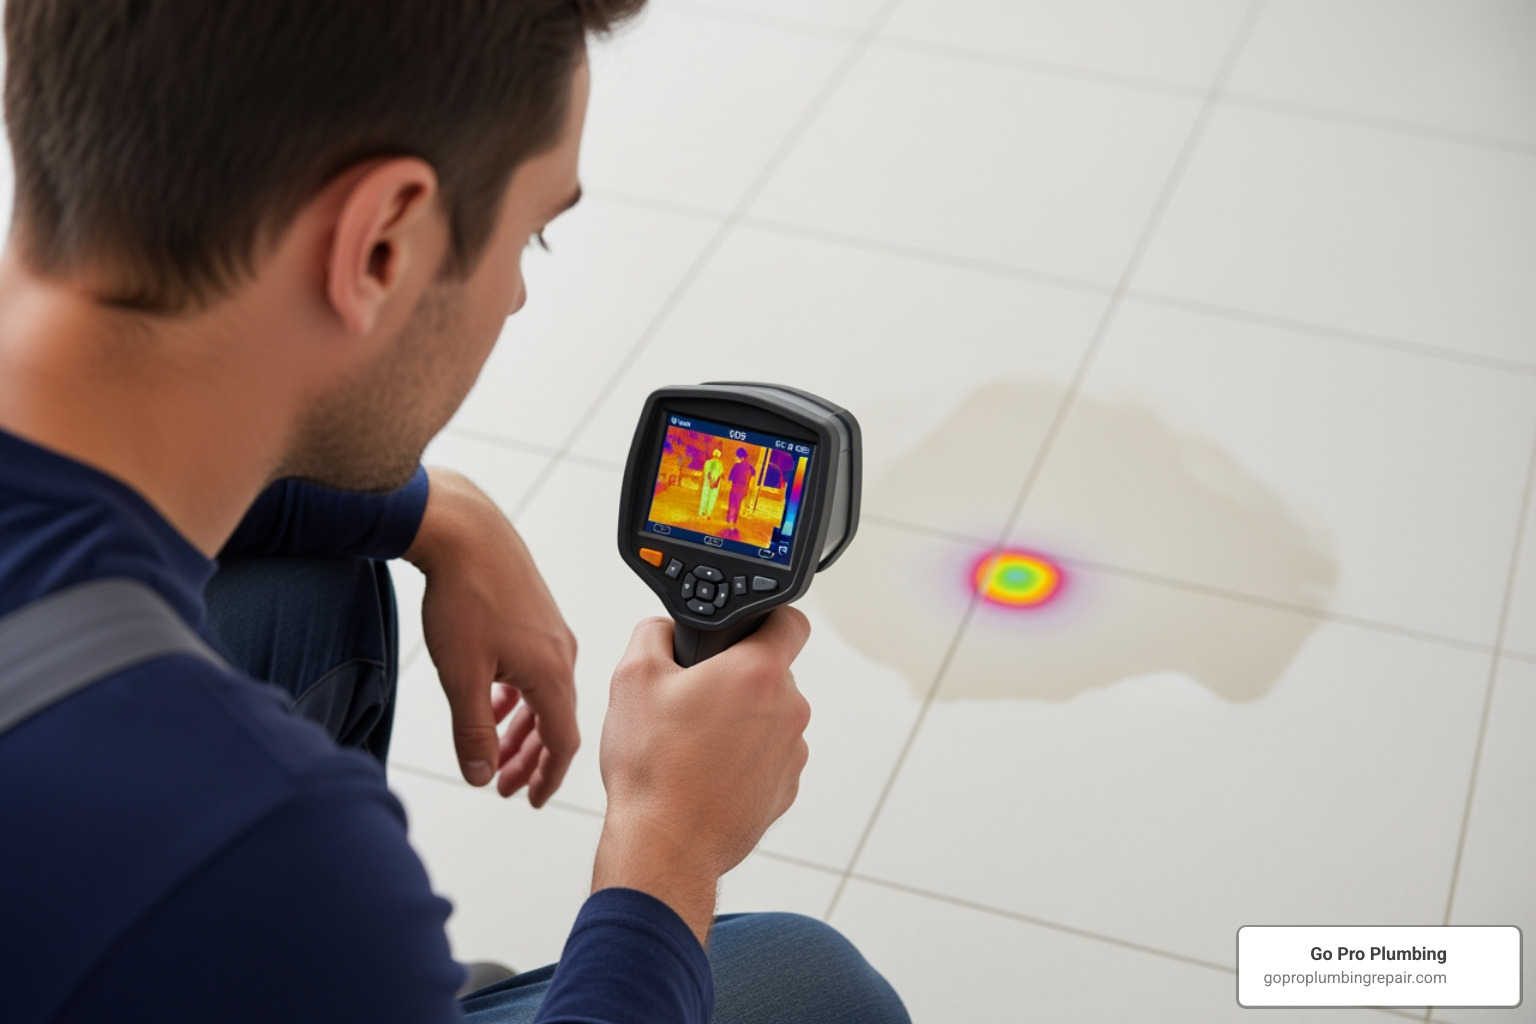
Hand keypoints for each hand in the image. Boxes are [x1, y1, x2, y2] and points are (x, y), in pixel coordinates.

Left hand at [404, 467, 578, 805]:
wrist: (463, 530)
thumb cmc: (464, 593)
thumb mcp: (462, 675)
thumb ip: (473, 732)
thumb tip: (480, 774)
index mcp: (551, 673)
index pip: (563, 742)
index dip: (549, 777)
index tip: (533, 799)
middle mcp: (561, 653)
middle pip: (556, 721)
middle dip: (531, 758)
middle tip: (506, 785)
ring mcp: (551, 632)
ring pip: (545, 694)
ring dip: (523, 727)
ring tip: (496, 747)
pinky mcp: (536, 615)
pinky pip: (537, 669)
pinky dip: (519, 694)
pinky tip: (493, 697)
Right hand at [592, 608, 811, 944]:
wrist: (664, 846)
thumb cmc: (652, 769)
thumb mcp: (632, 678)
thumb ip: (654, 633)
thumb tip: (666, 628)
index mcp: (758, 673)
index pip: (790, 620)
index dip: (766, 617)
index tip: (744, 628)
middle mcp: (788, 710)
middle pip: (772, 673)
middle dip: (737, 678)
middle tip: (693, 696)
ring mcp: (792, 753)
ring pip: (770, 718)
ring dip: (741, 721)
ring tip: (693, 743)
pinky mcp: (785, 789)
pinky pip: (768, 758)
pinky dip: (743, 759)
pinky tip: (705, 772)